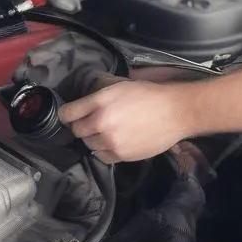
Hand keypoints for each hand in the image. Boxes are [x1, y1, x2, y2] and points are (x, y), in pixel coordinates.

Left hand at [58, 79, 190, 162]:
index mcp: (100, 102)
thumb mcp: (120, 86)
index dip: (66, 114)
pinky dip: (104, 150)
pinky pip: (101, 156)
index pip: (67, 113)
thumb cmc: (149, 95)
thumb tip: (82, 102)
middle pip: (76, 130)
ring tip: (107, 131)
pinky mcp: (121, 155)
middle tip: (92, 122)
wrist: (175, 112)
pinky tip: (114, 141)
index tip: (69, 115)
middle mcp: (102, 123)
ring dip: (93, 138)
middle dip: (81, 126)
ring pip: (88, 144)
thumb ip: (98, 95)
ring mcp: (111, 141)